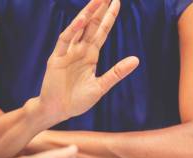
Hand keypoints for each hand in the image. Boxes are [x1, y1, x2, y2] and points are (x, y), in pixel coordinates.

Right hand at [37, 0, 138, 122]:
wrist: (57, 111)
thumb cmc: (77, 101)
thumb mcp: (100, 87)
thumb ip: (116, 73)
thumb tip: (136, 60)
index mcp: (90, 55)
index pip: (102, 31)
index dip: (109, 17)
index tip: (117, 1)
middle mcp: (79, 50)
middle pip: (91, 25)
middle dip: (99, 9)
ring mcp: (67, 53)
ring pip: (78, 28)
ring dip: (87, 14)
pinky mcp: (56, 59)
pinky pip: (65, 40)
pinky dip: (72, 30)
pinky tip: (81, 20)